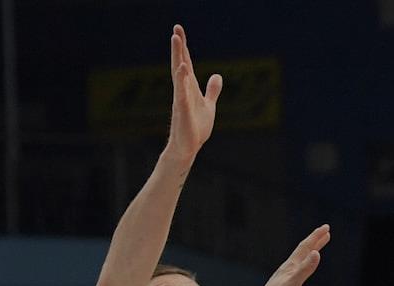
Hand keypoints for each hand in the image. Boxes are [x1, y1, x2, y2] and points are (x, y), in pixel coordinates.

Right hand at [163, 25, 221, 162]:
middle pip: (180, 64)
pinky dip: (181, 80)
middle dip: (178, 46)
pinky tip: (182, 68)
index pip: (186, 63)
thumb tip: (217, 75)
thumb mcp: (209, 105)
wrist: (189, 148)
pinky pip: (181, 92)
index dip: (183, 47)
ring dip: (177, 57)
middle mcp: (182, 90)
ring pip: (178, 74)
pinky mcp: (182, 111)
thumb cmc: (196, 128)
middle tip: (176, 29)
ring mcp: (181, 99)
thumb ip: (212, 90)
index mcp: (188, 88)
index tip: (179, 31)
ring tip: (176, 40)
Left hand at [244, 225, 329, 285]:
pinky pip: (296, 275)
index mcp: (289, 268)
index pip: (304, 248)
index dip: (316, 237)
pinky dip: (302, 269)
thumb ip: (304, 269)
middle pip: (302, 253)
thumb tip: (316, 253)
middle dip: (314, 242)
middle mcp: (285, 272)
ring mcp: (283, 281)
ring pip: (298, 263)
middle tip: (325, 232)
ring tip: (315, 250)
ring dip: (308, 254)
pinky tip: (299, 274)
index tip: (326, 227)